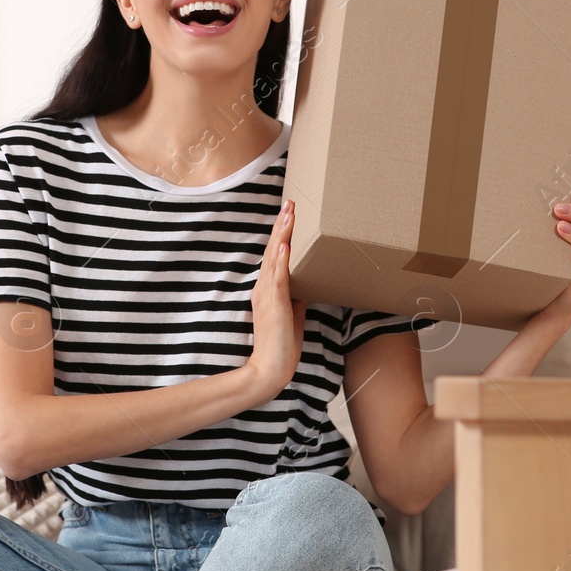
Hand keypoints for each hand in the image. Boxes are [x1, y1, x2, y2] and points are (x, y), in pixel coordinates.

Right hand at [243, 198, 306, 402]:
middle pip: (272, 249)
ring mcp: (267, 294)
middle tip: (289, 202)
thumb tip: (307, 282)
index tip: (288, 213)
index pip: (273, 255)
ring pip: (274, 257)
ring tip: (288, 213)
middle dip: (281, 224)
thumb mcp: (292, 313)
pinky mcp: (274, 304)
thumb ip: (296, 295)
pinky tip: (284, 244)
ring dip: (282, 234)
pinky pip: (278, 278)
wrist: (270, 368)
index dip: (280, 233)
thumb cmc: (282, 344)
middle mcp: (263, 287)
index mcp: (266, 288)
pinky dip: (280, 259)